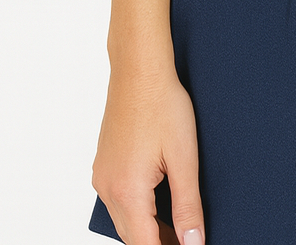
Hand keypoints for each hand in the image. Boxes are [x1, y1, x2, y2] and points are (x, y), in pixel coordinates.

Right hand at [91, 62, 205, 244]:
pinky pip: (118, 199)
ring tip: (178, 226)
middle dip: (159, 243)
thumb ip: (188, 206)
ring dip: (148, 228)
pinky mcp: (104, 164)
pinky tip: (158, 202)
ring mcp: (102, 176)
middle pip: (132, 236)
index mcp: (127, 192)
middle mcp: (107, 189)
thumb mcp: (184, 158)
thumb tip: (193, 243)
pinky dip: (137, 209)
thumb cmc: (163, 105)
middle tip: (189, 239)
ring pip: (124, 219)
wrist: (139, 69)